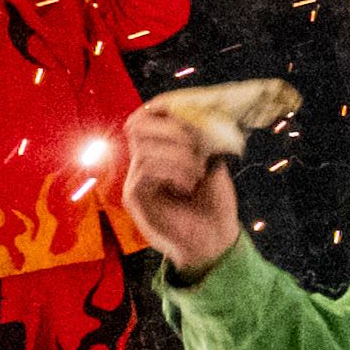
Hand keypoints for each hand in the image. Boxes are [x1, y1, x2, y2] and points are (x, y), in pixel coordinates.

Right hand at [117, 101, 242, 280]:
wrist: (214, 242)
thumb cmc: (214, 206)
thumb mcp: (212, 166)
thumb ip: (203, 142)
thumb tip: (203, 114)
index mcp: (160, 152)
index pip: (145, 118)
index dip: (161, 107)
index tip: (185, 107)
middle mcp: (143, 163)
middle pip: (137, 126)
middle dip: (171, 129)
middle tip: (196, 146)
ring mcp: (136, 180)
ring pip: (144, 148)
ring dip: (178, 155)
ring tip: (196, 173)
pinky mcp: (135, 198)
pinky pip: (145, 170)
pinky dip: (171, 170)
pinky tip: (188, 184)